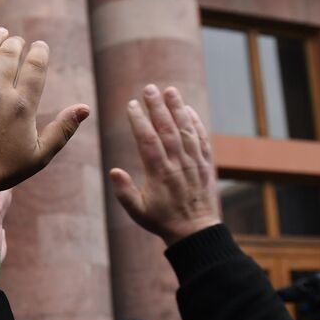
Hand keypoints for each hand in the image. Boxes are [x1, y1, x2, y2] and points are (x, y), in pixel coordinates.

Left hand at [0, 28, 89, 216]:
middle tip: (19, 40)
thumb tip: (85, 108)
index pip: (34, 65)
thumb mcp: (40, 155)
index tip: (41, 46)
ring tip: (0, 33)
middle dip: (17, 42)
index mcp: (22, 106)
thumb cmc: (4, 170)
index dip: (40, 51)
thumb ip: (63, 130)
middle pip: (10, 53)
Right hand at [109, 85, 220, 246]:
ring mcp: (194, 162)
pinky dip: (196, 123)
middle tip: (149, 88)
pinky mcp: (206, 164)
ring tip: (170, 91)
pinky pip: (202, 139)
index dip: (139, 121)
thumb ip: (124, 192)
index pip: (147, 141)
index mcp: (160, 174)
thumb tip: (113, 171)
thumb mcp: (138, 212)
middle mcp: (178, 164)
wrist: (196, 231)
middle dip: (157, 107)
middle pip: (167, 129)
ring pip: (186, 130)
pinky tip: (188, 110)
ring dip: (178, 109)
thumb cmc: (162, 220)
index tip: (131, 105)